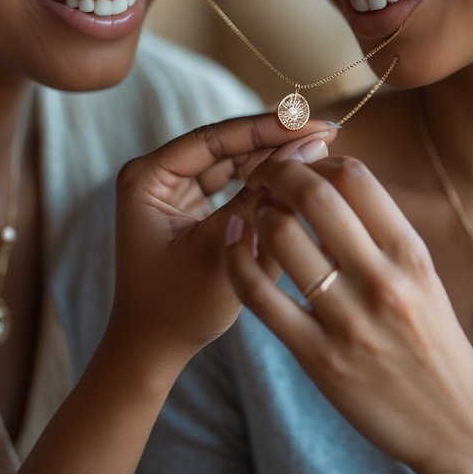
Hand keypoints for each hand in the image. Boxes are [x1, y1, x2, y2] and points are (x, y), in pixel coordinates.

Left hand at [108, 114, 333, 374]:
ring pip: (231, 160)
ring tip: (319, 149)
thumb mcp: (227, 248)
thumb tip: (309, 149)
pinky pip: (230, 182)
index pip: (216, 137)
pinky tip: (297, 175)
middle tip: (325, 132)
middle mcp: (155, 175)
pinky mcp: (186, 205)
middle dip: (274, 139)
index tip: (310, 122)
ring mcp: (170, 189)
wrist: (152, 351)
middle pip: (224, 143)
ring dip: (272, 158)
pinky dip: (261, 181)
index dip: (268, 129)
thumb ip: (264, 197)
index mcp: (148, 178)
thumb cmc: (179, 307)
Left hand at [226, 155, 472, 473]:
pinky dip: (237, 262)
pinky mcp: (318, 357)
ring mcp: (348, 320)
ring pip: (281, 237)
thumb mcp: (423, 279)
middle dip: (277, 174)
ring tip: (253, 216)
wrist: (455, 424)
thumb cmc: (433, 344)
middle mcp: (382, 280)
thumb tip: (331, 185)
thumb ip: (381, 235)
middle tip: (262, 176)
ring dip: (257, 215)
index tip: (300, 166)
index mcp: (410, 254)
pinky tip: (234, 248)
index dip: (316, 160)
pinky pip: (260, 297)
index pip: (355, 177)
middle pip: (314, 196)